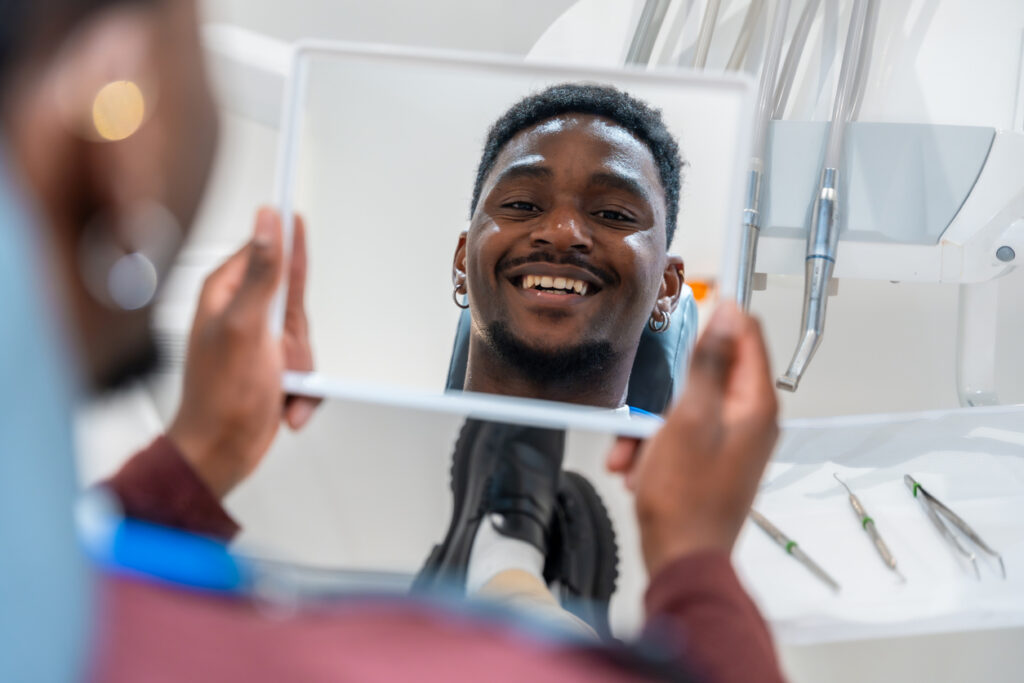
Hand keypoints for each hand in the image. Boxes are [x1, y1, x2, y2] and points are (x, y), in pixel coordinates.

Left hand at [167, 207, 318, 498]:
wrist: (221, 454)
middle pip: (296, 299)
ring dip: (303, 372)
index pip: (266, 248)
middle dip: (299, 340)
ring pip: (307, 338)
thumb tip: (267, 221)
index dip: (287, 239)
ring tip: (280, 390)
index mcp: (225, 293)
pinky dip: (305, 392)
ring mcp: (260, 341)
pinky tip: (286, 406)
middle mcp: (243, 312)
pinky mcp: (275, 367)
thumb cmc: (221, 398)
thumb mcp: (246, 327)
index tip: (301, 207)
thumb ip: (261, 272)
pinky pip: (310, 367)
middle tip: (284, 359)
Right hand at [606, 303, 778, 576]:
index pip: (747, 334)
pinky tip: (636, 467)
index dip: (718, 312)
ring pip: (685, 404)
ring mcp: (732, 441)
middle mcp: (750, 419)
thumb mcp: (689, 418)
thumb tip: (729, 315)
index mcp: (754, 404)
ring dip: (651, 422)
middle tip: (643, 399)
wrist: (682, 558)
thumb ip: (709, 364)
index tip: (688, 300)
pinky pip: (679, 434)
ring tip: (632, 451)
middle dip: (666, 384)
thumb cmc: (685, 499)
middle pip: (708, 371)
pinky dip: (654, 445)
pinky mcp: (713, 459)